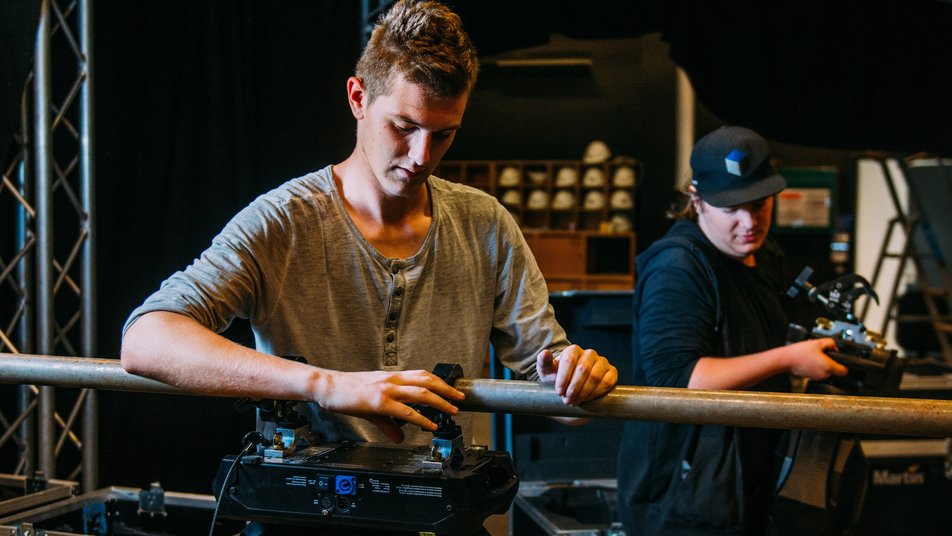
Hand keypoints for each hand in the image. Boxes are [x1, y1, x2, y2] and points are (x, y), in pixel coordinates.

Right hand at [314, 369, 464, 442]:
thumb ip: (389, 423)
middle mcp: (393, 379)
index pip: (422, 375)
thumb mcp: (373, 407)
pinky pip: (406, 411)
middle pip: (427, 381)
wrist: (328, 387)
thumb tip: (400, 436)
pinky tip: (430, 425)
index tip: (452, 389)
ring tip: (452, 411)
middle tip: (460, 398)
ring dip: (440, 402)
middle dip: (447, 390)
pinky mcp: (380, 402)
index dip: (440, 381)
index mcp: (392, 377)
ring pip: (421, 393)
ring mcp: (387, 389)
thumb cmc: (348, 392)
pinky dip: (422, 419)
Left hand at [536, 345, 617, 404]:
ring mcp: (602, 362)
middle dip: (574, 388)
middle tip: (567, 400)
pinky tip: (587, 399)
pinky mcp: (612, 372)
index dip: (563, 378)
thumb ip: (543, 362)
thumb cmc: (557, 378)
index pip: (569, 360)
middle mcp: (589, 353)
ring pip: (595, 376)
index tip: (559, 392)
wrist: (572, 389)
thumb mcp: (547, 372)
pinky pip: (607, 382)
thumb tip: (544, 353)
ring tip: (575, 401)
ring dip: (584, 392)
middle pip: (582, 369)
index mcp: (573, 350)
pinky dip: (597, 393)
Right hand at [787, 338, 848, 379]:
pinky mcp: (811, 377)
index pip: (844, 371)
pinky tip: (810, 360)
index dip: (845, 366)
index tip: (842, 361)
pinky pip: (818, 373)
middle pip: (835, 370)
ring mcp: (817, 377)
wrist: (786, 359)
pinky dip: (816, 368)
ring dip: (823, 365)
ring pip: (826, 372)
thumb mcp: (817, 342)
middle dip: (831, 362)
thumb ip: (830, 343)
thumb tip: (835, 347)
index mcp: (828, 366)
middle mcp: (824, 374)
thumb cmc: (800, 352)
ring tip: (815, 356)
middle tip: (824, 354)